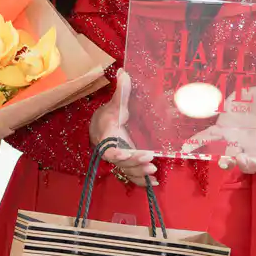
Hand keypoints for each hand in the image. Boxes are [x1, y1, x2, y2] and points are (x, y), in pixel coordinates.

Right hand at [88, 71, 155, 185]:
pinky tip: (154, 183)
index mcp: (107, 137)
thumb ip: (121, 91)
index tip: (130, 153)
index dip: (118, 154)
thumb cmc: (109, 116)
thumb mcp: (115, 103)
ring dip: (140, 173)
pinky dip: (141, 181)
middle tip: (151, 161)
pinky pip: (131, 175)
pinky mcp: (126, 164)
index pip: (110, 149)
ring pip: (127, 171)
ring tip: (154, 172)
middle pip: (121, 163)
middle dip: (135, 164)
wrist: (101, 127)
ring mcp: (119, 159)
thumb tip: (123, 72)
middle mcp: (111, 151)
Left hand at [180, 83, 255, 175]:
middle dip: (245, 165)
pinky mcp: (221, 131)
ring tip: (222, 159)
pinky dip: (195, 144)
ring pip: (229, 158)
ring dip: (225, 161)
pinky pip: (207, 140)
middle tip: (241, 158)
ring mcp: (235, 142)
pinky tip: (184, 148)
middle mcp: (253, 149)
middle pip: (249, 167)